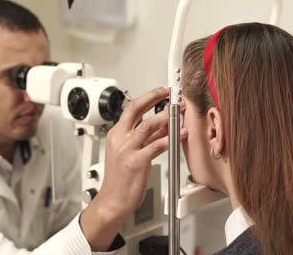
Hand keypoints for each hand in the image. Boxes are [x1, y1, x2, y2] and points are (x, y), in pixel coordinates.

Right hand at [80, 87, 187, 250]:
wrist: (113, 201)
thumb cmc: (122, 178)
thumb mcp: (132, 152)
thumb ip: (147, 137)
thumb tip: (164, 125)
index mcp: (117, 134)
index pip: (132, 108)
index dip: (148, 97)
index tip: (162, 92)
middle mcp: (119, 138)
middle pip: (135, 109)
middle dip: (154, 97)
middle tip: (170, 94)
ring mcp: (126, 150)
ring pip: (146, 126)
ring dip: (165, 118)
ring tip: (178, 113)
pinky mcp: (134, 162)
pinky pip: (154, 147)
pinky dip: (169, 140)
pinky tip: (179, 136)